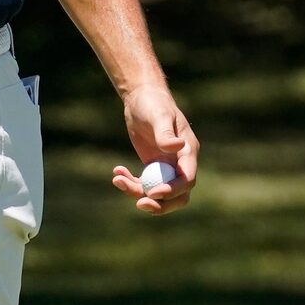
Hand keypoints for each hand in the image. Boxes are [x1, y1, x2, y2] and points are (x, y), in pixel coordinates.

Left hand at [110, 84, 197, 214]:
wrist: (142, 99)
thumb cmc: (153, 104)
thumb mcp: (159, 117)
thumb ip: (166, 134)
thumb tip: (175, 147)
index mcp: (188, 153)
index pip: (187, 179)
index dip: (173, 190)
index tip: (153, 193)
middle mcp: (180, 163)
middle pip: (178, 195)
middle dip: (161, 204)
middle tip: (140, 205)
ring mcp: (166, 166)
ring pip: (157, 192)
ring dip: (138, 192)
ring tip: (118, 179)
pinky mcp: (151, 166)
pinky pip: (143, 183)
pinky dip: (130, 182)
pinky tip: (117, 171)